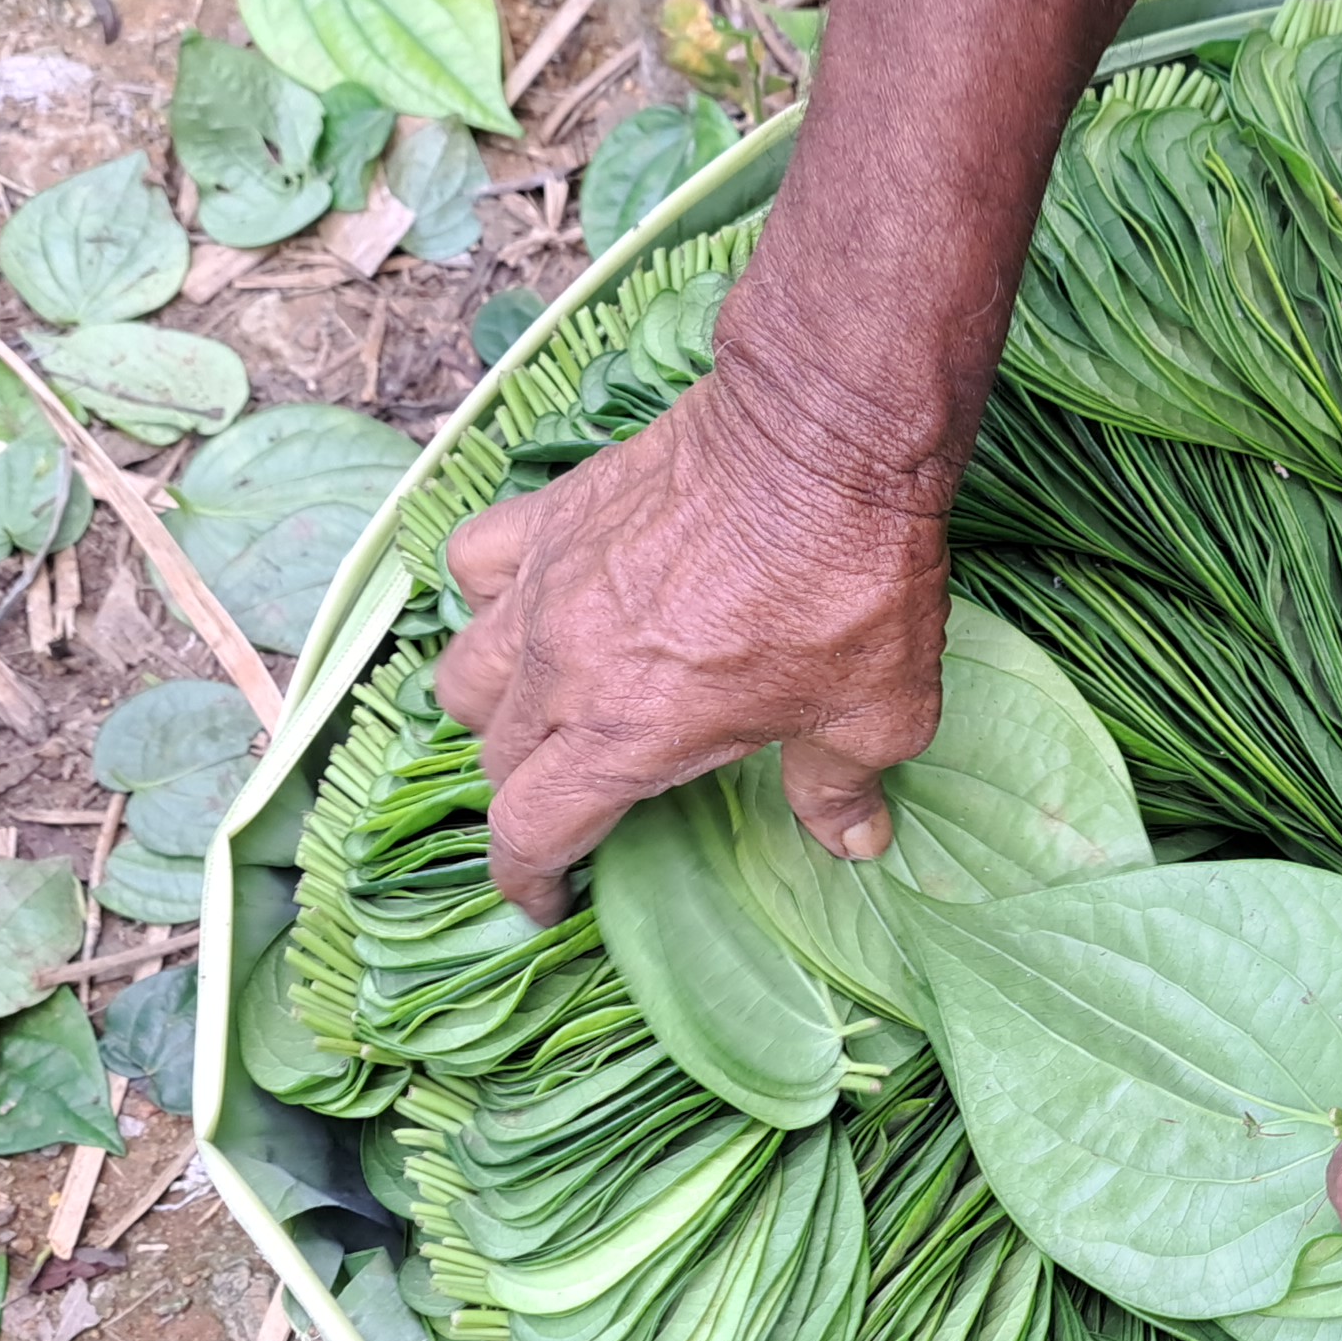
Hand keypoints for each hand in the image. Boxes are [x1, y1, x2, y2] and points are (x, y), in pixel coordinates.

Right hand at [436, 363, 950, 920]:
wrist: (822, 440)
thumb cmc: (851, 584)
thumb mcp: (877, 714)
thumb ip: (843, 787)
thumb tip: (856, 842)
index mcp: (625, 736)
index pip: (529, 832)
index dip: (527, 881)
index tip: (546, 900)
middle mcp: (562, 669)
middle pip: (496, 759)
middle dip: (525, 797)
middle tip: (569, 804)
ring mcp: (544, 586)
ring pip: (464, 671)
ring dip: (490, 707)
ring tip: (534, 714)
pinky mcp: (551, 516)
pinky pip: (475, 563)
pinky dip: (486, 593)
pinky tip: (526, 601)